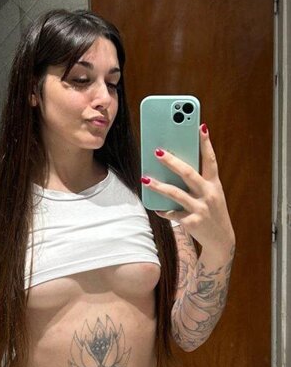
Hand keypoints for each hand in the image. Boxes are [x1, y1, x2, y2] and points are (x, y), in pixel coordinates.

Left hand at [141, 124, 234, 255]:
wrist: (222, 240)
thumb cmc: (212, 211)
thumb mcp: (211, 194)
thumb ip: (197, 180)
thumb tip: (173, 165)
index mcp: (214, 184)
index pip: (210, 159)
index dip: (205, 143)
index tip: (200, 126)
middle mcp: (209, 194)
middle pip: (188, 173)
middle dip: (172, 161)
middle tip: (157, 151)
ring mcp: (200, 208)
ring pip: (176, 194)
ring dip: (159, 186)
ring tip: (145, 178)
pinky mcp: (192, 222)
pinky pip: (172, 214)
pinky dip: (163, 210)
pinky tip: (156, 207)